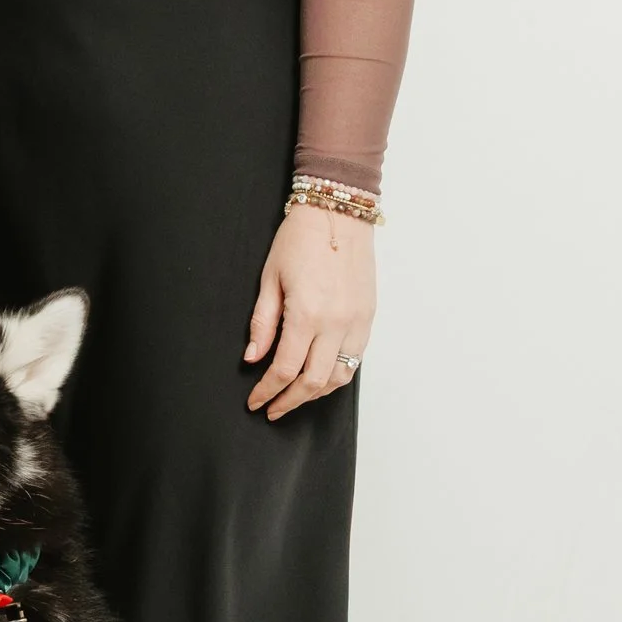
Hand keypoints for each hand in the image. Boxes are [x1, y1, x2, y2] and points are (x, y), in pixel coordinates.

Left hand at [244, 201, 374, 417]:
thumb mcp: (270, 279)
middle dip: (290, 401)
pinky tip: (319, 376)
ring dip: (315, 393)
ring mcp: (357, 322)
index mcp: (307, 314)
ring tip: (294, 396)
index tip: (255, 402)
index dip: (267, 391)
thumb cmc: (300, 239)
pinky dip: (336, 375)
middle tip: (272, 409)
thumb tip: (253, 358)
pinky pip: (354, 359)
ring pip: (339, 377)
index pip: (284, 369)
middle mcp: (336, 324)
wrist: (338, 212)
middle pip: (313, 382)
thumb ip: (263, 323)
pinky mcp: (368, 317)